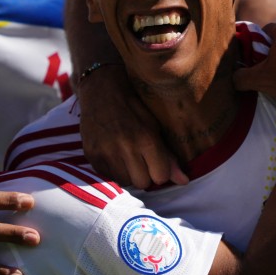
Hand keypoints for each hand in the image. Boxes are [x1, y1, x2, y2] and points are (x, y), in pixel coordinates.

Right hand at [78, 64, 186, 187]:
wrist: (102, 91)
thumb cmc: (135, 108)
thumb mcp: (155, 127)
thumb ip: (169, 156)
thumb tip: (184, 182)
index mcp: (146, 138)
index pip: (161, 177)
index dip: (161, 171)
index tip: (157, 162)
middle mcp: (125, 147)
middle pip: (142, 183)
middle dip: (145, 174)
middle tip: (142, 159)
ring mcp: (106, 152)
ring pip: (125, 182)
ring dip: (129, 173)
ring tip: (127, 156)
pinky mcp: (91, 156)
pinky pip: (108, 177)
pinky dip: (114, 170)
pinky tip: (114, 154)